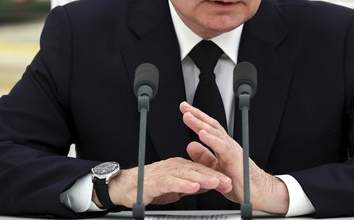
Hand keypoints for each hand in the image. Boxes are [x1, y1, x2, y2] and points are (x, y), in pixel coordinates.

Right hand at [100, 157, 231, 207]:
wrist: (126, 187)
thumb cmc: (148, 186)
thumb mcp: (174, 187)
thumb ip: (190, 185)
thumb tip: (206, 185)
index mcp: (179, 166)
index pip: (201, 170)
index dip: (215, 175)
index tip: (228, 181)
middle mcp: (174, 167)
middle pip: (197, 170)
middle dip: (214, 176)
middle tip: (227, 181)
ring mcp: (165, 173)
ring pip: (187, 174)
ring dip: (203, 178)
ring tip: (215, 182)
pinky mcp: (156, 181)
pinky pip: (172, 182)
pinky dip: (184, 184)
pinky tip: (194, 186)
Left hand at [180, 102, 288, 214]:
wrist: (259, 192)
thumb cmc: (241, 181)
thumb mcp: (216, 168)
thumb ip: (204, 157)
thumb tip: (191, 146)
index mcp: (223, 146)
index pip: (209, 128)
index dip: (196, 118)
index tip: (184, 109)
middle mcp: (228, 145)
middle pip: (211, 125)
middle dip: (197, 114)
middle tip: (184, 106)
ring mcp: (232, 150)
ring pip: (215, 132)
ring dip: (201, 123)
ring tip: (188, 116)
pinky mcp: (235, 159)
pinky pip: (222, 147)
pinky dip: (212, 139)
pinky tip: (202, 133)